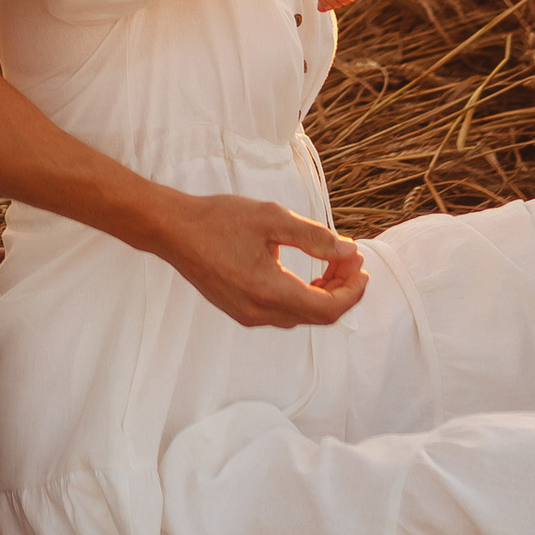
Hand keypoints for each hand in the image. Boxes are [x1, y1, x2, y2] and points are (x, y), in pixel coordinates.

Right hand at [155, 190, 369, 331]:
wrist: (172, 230)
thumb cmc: (218, 220)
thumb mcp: (271, 218)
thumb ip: (314, 237)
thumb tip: (348, 251)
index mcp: (269, 292)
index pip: (327, 308)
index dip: (352, 291)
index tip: (361, 265)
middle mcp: (259, 313)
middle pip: (317, 315)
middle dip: (341, 289)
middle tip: (350, 258)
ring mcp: (247, 315)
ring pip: (300, 315)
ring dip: (322, 292)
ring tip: (332, 261)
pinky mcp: (240, 310)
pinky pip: (282, 311)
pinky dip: (302, 294)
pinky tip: (305, 271)